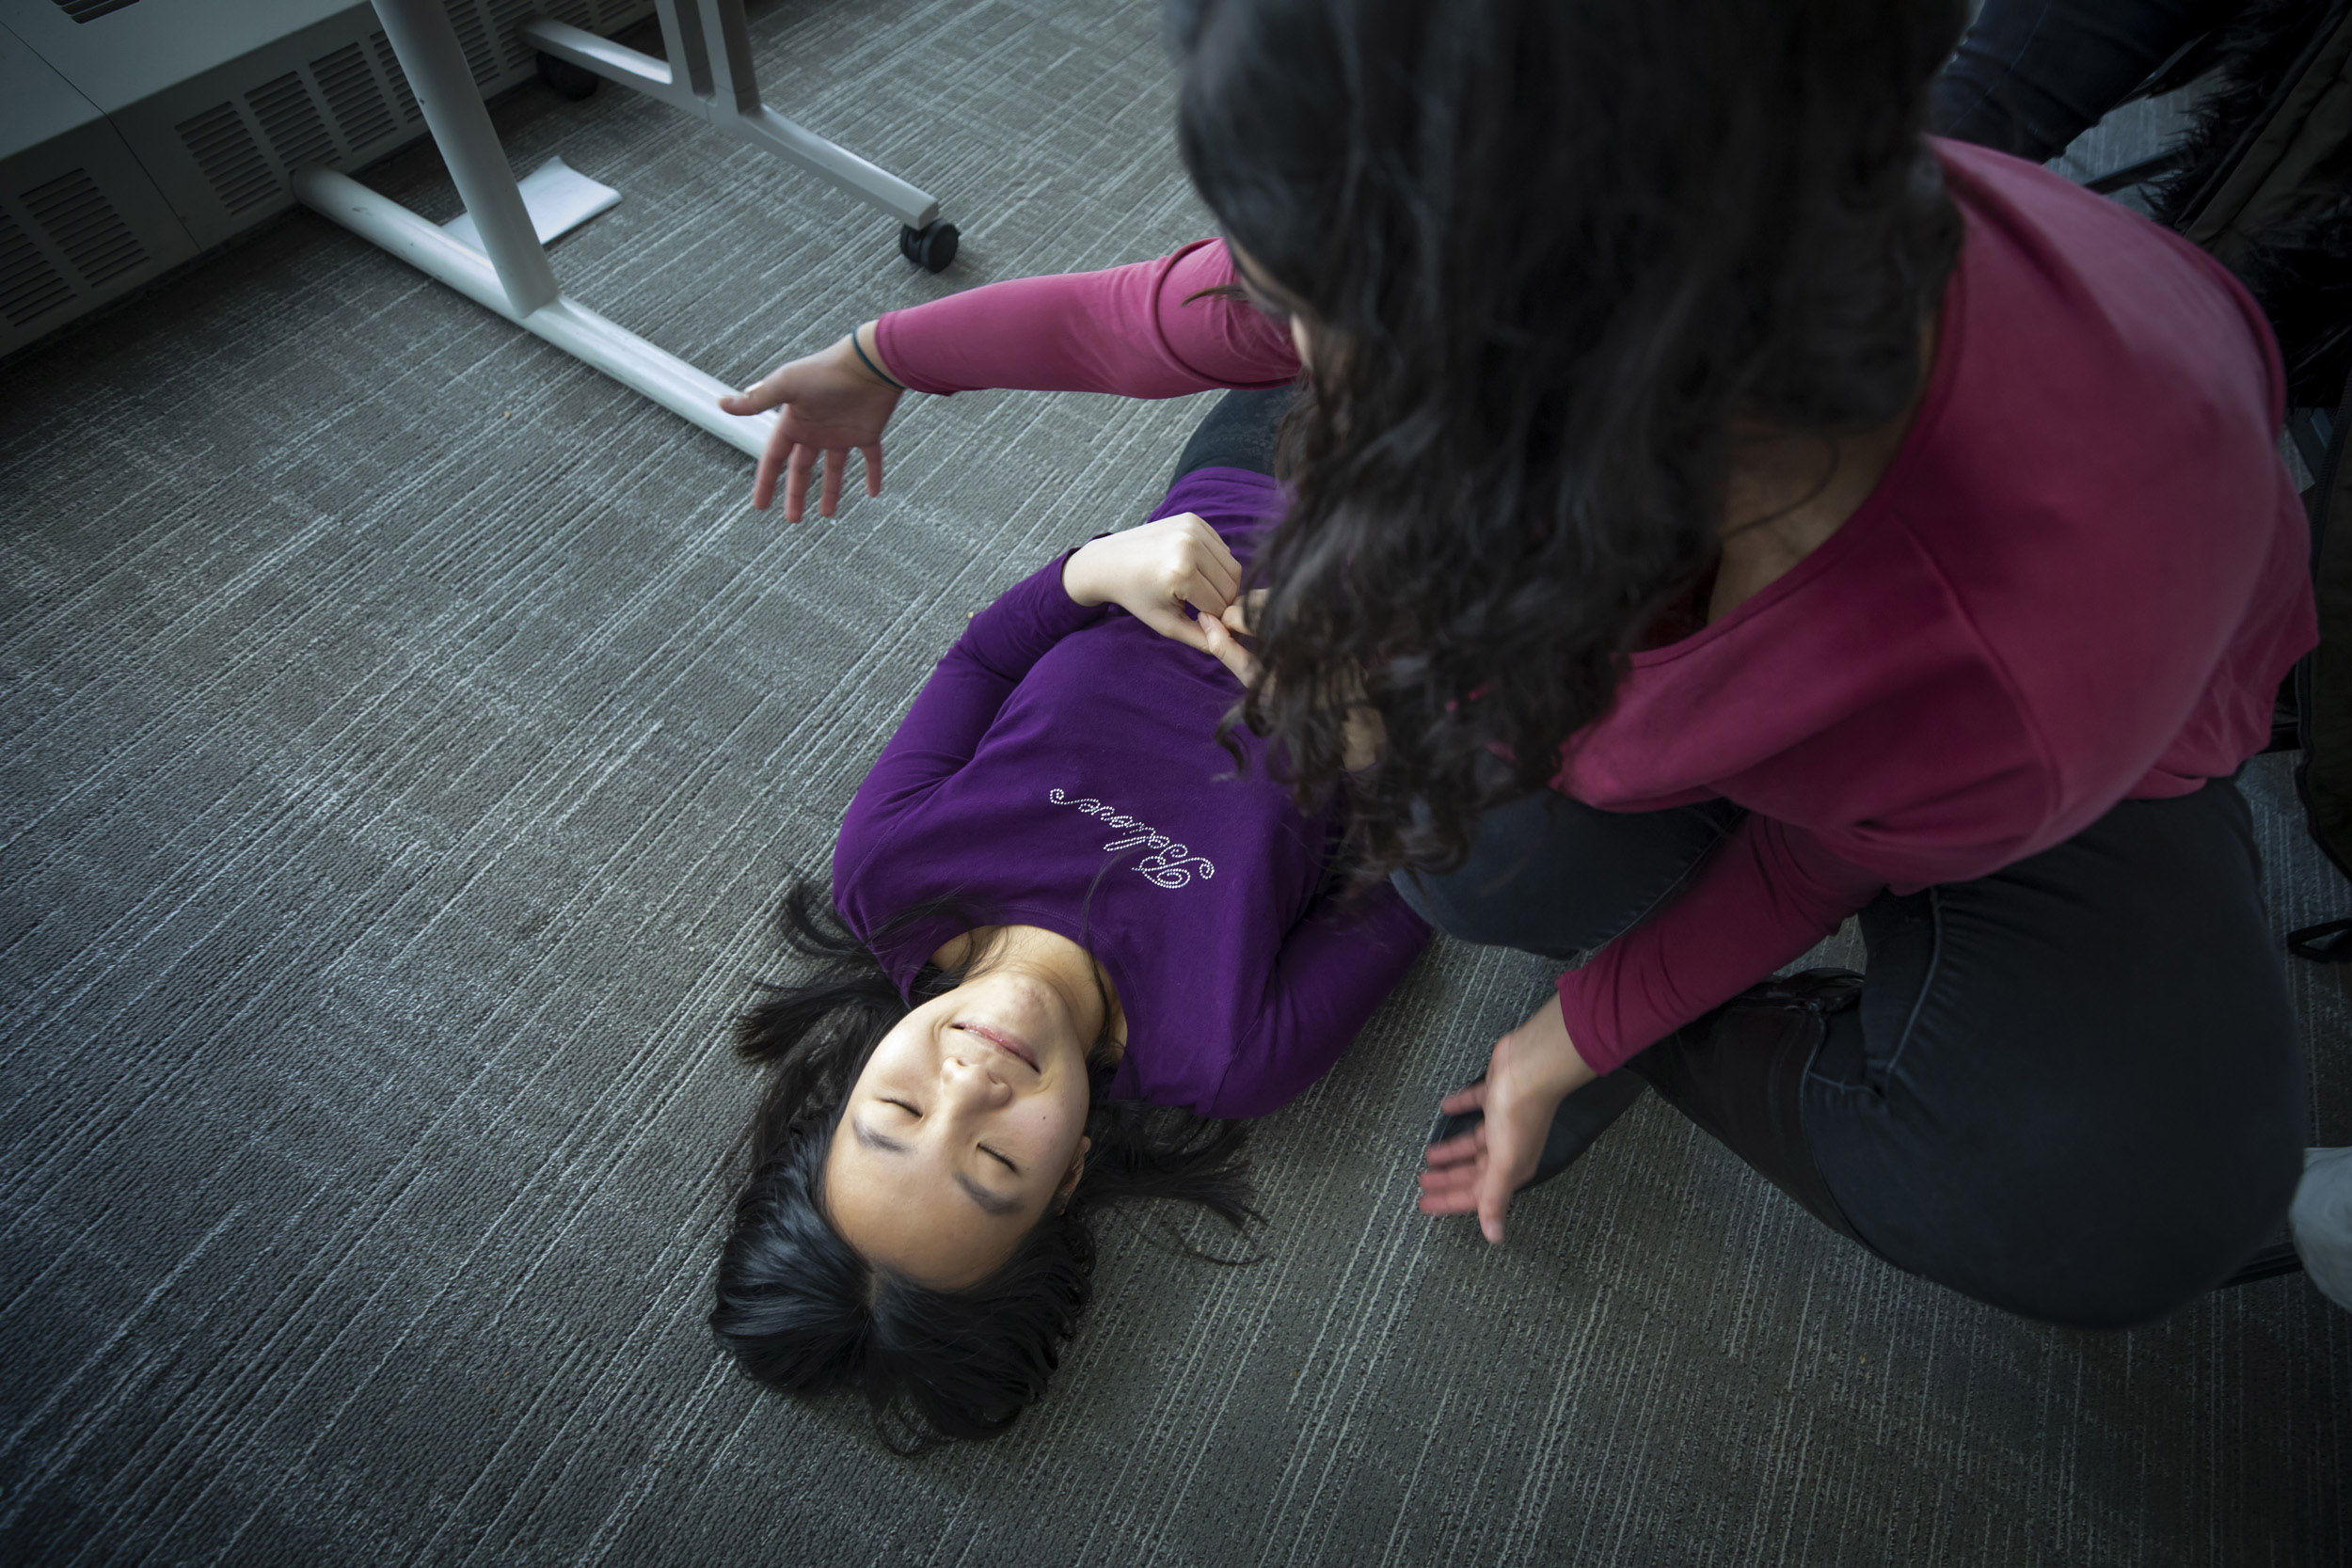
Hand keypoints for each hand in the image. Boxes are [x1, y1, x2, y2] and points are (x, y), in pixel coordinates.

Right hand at [719, 323, 902, 519]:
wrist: (869, 364)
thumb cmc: (825, 372)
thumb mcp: (785, 386)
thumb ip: (756, 400)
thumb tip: (721, 403)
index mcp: (794, 422)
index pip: (775, 458)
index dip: (766, 481)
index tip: (760, 506)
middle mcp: (816, 430)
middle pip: (801, 468)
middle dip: (795, 493)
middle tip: (793, 519)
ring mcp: (841, 432)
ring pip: (834, 469)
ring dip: (830, 491)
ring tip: (826, 514)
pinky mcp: (868, 432)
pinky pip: (871, 459)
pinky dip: (873, 475)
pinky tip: (873, 493)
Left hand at [1062, 513, 1243, 653]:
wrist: (1109, 561)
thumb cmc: (1137, 595)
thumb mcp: (1165, 624)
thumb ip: (1200, 638)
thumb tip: (1229, 643)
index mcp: (1181, 573)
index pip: (1221, 604)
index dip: (1213, 617)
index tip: (1198, 618)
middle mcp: (1190, 545)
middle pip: (1231, 584)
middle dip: (1221, 600)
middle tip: (1200, 604)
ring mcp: (1192, 528)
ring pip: (1232, 565)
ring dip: (1221, 582)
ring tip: (1197, 588)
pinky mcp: (1193, 518)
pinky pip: (1222, 548)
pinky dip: (1215, 563)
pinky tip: (1194, 569)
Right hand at [1198, 592, 1384, 768]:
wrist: (1341, 706)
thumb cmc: (1294, 698)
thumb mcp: (1254, 677)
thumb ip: (1226, 649)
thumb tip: (1204, 620)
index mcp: (1282, 630)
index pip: (1240, 610)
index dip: (1225, 620)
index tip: (1220, 633)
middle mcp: (1302, 614)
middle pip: (1257, 598)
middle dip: (1240, 612)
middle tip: (1235, 632)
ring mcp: (1316, 609)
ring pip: (1272, 596)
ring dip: (1256, 609)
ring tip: (1252, 632)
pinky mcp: (1325, 610)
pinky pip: (1291, 600)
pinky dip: (1275, 611)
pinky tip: (1273, 629)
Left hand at [1417, 996, 1597, 1242]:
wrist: (1531, 1066)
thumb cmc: (1520, 1113)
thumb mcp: (1503, 1162)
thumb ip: (1495, 1198)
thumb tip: (1495, 1237)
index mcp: (1510, 1168)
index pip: (1475, 1194)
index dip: (1449, 1201)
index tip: (1424, 1206)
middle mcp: (1508, 1148)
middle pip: (1472, 1171)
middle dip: (1447, 1180)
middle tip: (1422, 1183)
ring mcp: (1503, 1122)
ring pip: (1472, 1143)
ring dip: (1451, 1151)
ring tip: (1429, 1155)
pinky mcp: (1497, 1096)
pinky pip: (1475, 1105)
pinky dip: (1460, 1108)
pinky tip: (1446, 1108)